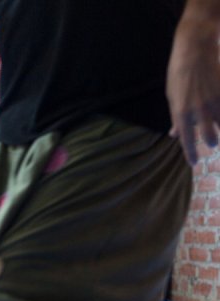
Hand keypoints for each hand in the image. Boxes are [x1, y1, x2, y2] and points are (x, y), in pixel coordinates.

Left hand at [167, 7, 219, 164]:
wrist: (194, 50)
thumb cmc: (179, 74)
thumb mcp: (171, 97)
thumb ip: (175, 117)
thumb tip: (174, 134)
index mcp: (180, 112)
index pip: (185, 140)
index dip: (189, 153)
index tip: (193, 163)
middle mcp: (198, 110)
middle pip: (209, 137)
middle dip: (210, 142)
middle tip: (211, 143)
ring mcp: (214, 101)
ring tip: (219, 131)